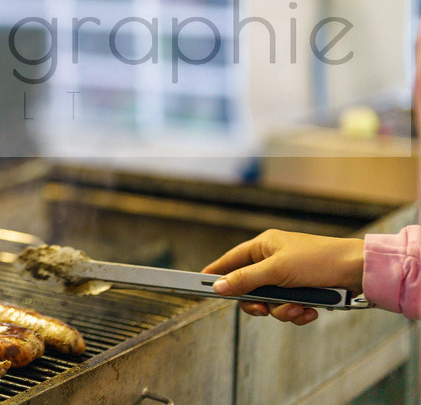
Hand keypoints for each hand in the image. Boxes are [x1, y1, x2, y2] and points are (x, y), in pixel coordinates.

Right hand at [202, 229, 364, 325]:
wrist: (358, 272)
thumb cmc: (318, 260)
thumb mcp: (277, 270)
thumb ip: (245, 279)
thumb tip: (218, 286)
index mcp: (264, 246)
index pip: (231, 259)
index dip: (217, 271)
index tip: (200, 282)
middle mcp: (273, 260)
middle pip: (249, 287)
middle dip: (259, 302)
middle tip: (262, 310)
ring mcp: (288, 277)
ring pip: (270, 302)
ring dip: (283, 310)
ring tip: (298, 309)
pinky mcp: (302, 291)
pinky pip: (288, 307)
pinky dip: (297, 312)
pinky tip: (310, 311)